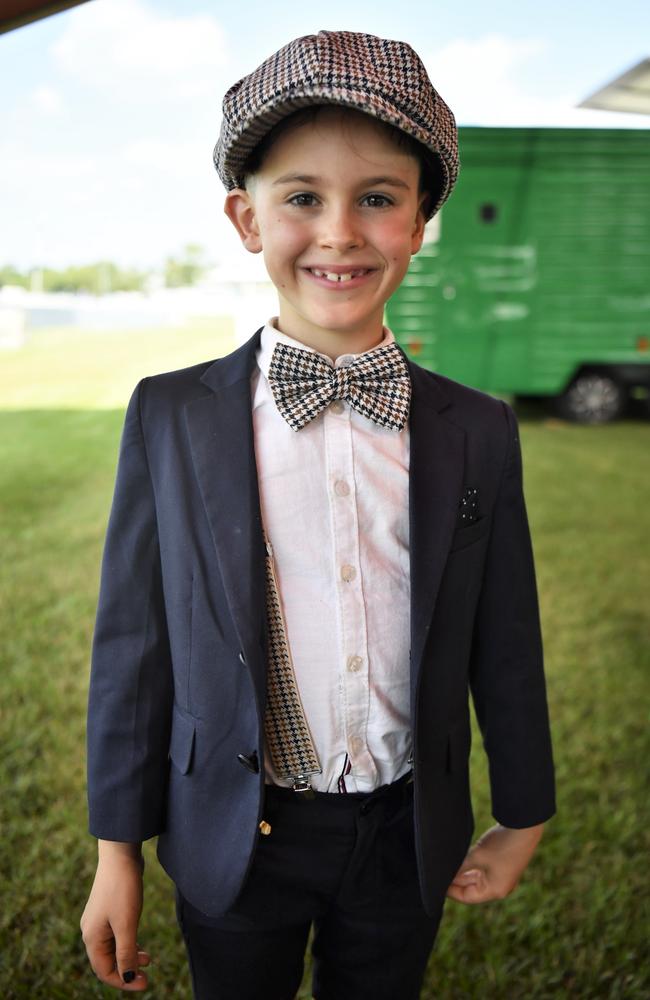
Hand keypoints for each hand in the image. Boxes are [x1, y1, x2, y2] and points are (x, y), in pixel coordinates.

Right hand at [80, 842, 149, 990]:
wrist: (120, 854)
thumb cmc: (122, 889)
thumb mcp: (126, 924)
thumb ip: (126, 953)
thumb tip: (127, 979)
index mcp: (92, 937)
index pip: (104, 971)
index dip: (123, 981)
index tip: (144, 984)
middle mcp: (91, 930)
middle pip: (107, 961)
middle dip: (126, 970)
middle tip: (147, 975)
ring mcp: (99, 919)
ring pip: (112, 948)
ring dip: (129, 956)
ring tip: (148, 959)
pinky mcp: (108, 909)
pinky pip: (116, 935)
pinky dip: (128, 942)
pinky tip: (140, 943)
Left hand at [446, 822, 543, 903]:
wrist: (524, 826)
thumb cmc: (501, 844)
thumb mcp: (476, 856)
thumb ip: (459, 868)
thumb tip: (443, 874)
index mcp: (495, 891)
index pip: (467, 897)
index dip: (451, 891)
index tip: (437, 883)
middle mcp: (500, 886)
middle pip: (472, 888)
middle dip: (456, 880)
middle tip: (440, 871)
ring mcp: (502, 876)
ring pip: (477, 877)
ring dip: (464, 872)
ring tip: (448, 864)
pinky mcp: (503, 864)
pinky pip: (483, 869)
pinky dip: (472, 865)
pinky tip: (461, 857)